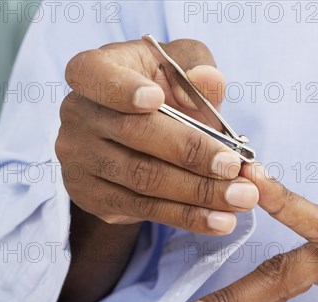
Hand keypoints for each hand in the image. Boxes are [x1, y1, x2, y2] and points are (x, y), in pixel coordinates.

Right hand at [56, 39, 257, 234]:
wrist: (139, 133)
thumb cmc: (161, 88)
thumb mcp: (179, 66)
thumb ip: (196, 66)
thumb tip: (208, 79)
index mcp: (91, 72)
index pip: (94, 75)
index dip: (122, 88)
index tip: (156, 99)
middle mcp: (77, 115)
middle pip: (135, 134)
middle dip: (191, 153)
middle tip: (234, 166)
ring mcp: (80, 160)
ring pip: (143, 179)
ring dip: (198, 193)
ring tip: (239, 198)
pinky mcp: (94, 197)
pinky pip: (145, 209)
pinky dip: (188, 216)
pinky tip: (220, 220)